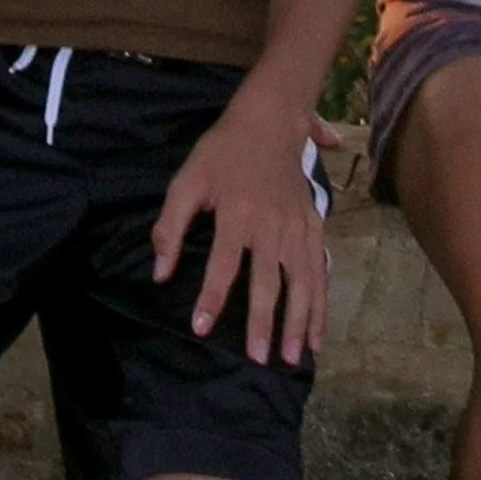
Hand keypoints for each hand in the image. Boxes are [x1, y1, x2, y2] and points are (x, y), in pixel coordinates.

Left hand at [153, 87, 327, 367]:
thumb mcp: (186, 179)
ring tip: (293, 358)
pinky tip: (318, 335)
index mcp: (237, 213)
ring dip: (299, 322)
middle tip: (257, 358)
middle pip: (268, 281)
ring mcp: (298, 227)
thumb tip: (159, 271)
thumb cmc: (221, 152)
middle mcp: (271, 224)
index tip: (201, 328)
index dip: (211, 297)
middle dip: (262, 323)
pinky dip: (321, 305)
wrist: (270, 121)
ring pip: (301, 282)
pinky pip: (319, 272)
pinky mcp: (314, 227)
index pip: (223, 264)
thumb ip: (170, 225)